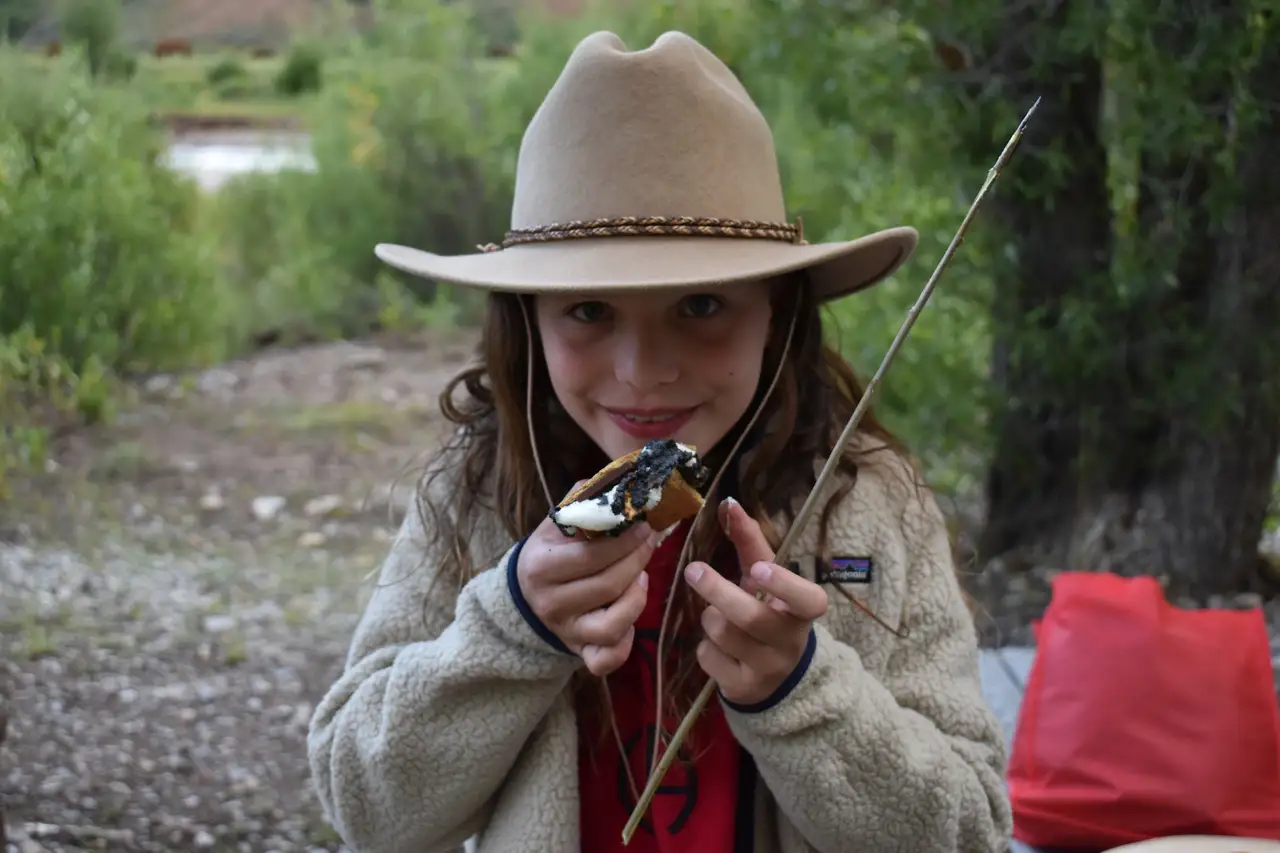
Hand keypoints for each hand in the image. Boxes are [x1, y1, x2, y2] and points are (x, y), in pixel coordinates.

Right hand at [516, 480, 662, 675]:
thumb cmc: (552, 552)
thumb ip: (585, 500)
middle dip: (637, 561)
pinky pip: (606, 659)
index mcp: (541, 567)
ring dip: (636, 599)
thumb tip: (621, 477)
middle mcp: (550, 604)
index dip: (625, 541)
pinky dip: (624, 644)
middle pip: (607, 586)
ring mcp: (565, 633)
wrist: (527, 594)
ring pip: (612, 626)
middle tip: (650, 543)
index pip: (590, 556)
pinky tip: (630, 620)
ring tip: (641, 577)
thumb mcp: (558, 523)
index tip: (645, 526)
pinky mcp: (579, 653)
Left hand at [684, 497, 828, 706]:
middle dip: (717, 591)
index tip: (757, 570)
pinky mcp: (743, 689)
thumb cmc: (770, 614)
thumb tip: (729, 503)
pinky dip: (705, 648)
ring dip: (709, 618)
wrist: (776, 678)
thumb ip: (751, 544)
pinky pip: (709, 658)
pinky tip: (718, 649)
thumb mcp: (766, 581)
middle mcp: (791, 642)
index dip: (784, 585)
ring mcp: (768, 669)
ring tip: (717, 617)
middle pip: (750, 617)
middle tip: (693, 570)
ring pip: (722, 634)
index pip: (808, 600)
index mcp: (803, 612)